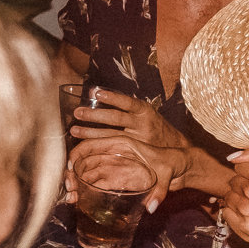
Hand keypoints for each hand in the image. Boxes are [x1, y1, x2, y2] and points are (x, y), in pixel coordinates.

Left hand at [69, 86, 186, 150]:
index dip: (111, 98)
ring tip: (74, 131)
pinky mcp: (135, 154)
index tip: (95, 93)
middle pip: (116, 119)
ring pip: (112, 136)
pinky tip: (86, 147)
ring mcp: (138, 141)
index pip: (127, 102)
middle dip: (95, 116)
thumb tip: (94, 95)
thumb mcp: (145, 113)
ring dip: (91, 133)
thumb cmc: (153, 126)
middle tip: (77, 113)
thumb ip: (126, 108)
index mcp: (145, 111)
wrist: (174, 148)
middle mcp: (142, 125)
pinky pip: (114, 150)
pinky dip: (99, 148)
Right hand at [72, 133, 187, 211]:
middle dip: (74, 174)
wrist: (180, 169)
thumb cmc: (172, 162)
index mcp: (122, 144)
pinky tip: (79, 201)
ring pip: (88, 174)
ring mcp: (114, 168)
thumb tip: (151, 207)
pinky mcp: (117, 180)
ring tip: (72, 198)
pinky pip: (96, 184)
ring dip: (77, 184)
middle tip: (70, 190)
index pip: (94, 144)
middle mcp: (114, 155)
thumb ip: (160, 190)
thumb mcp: (167, 172)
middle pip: (86, 161)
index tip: (71, 167)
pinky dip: (86, 191)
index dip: (79, 154)